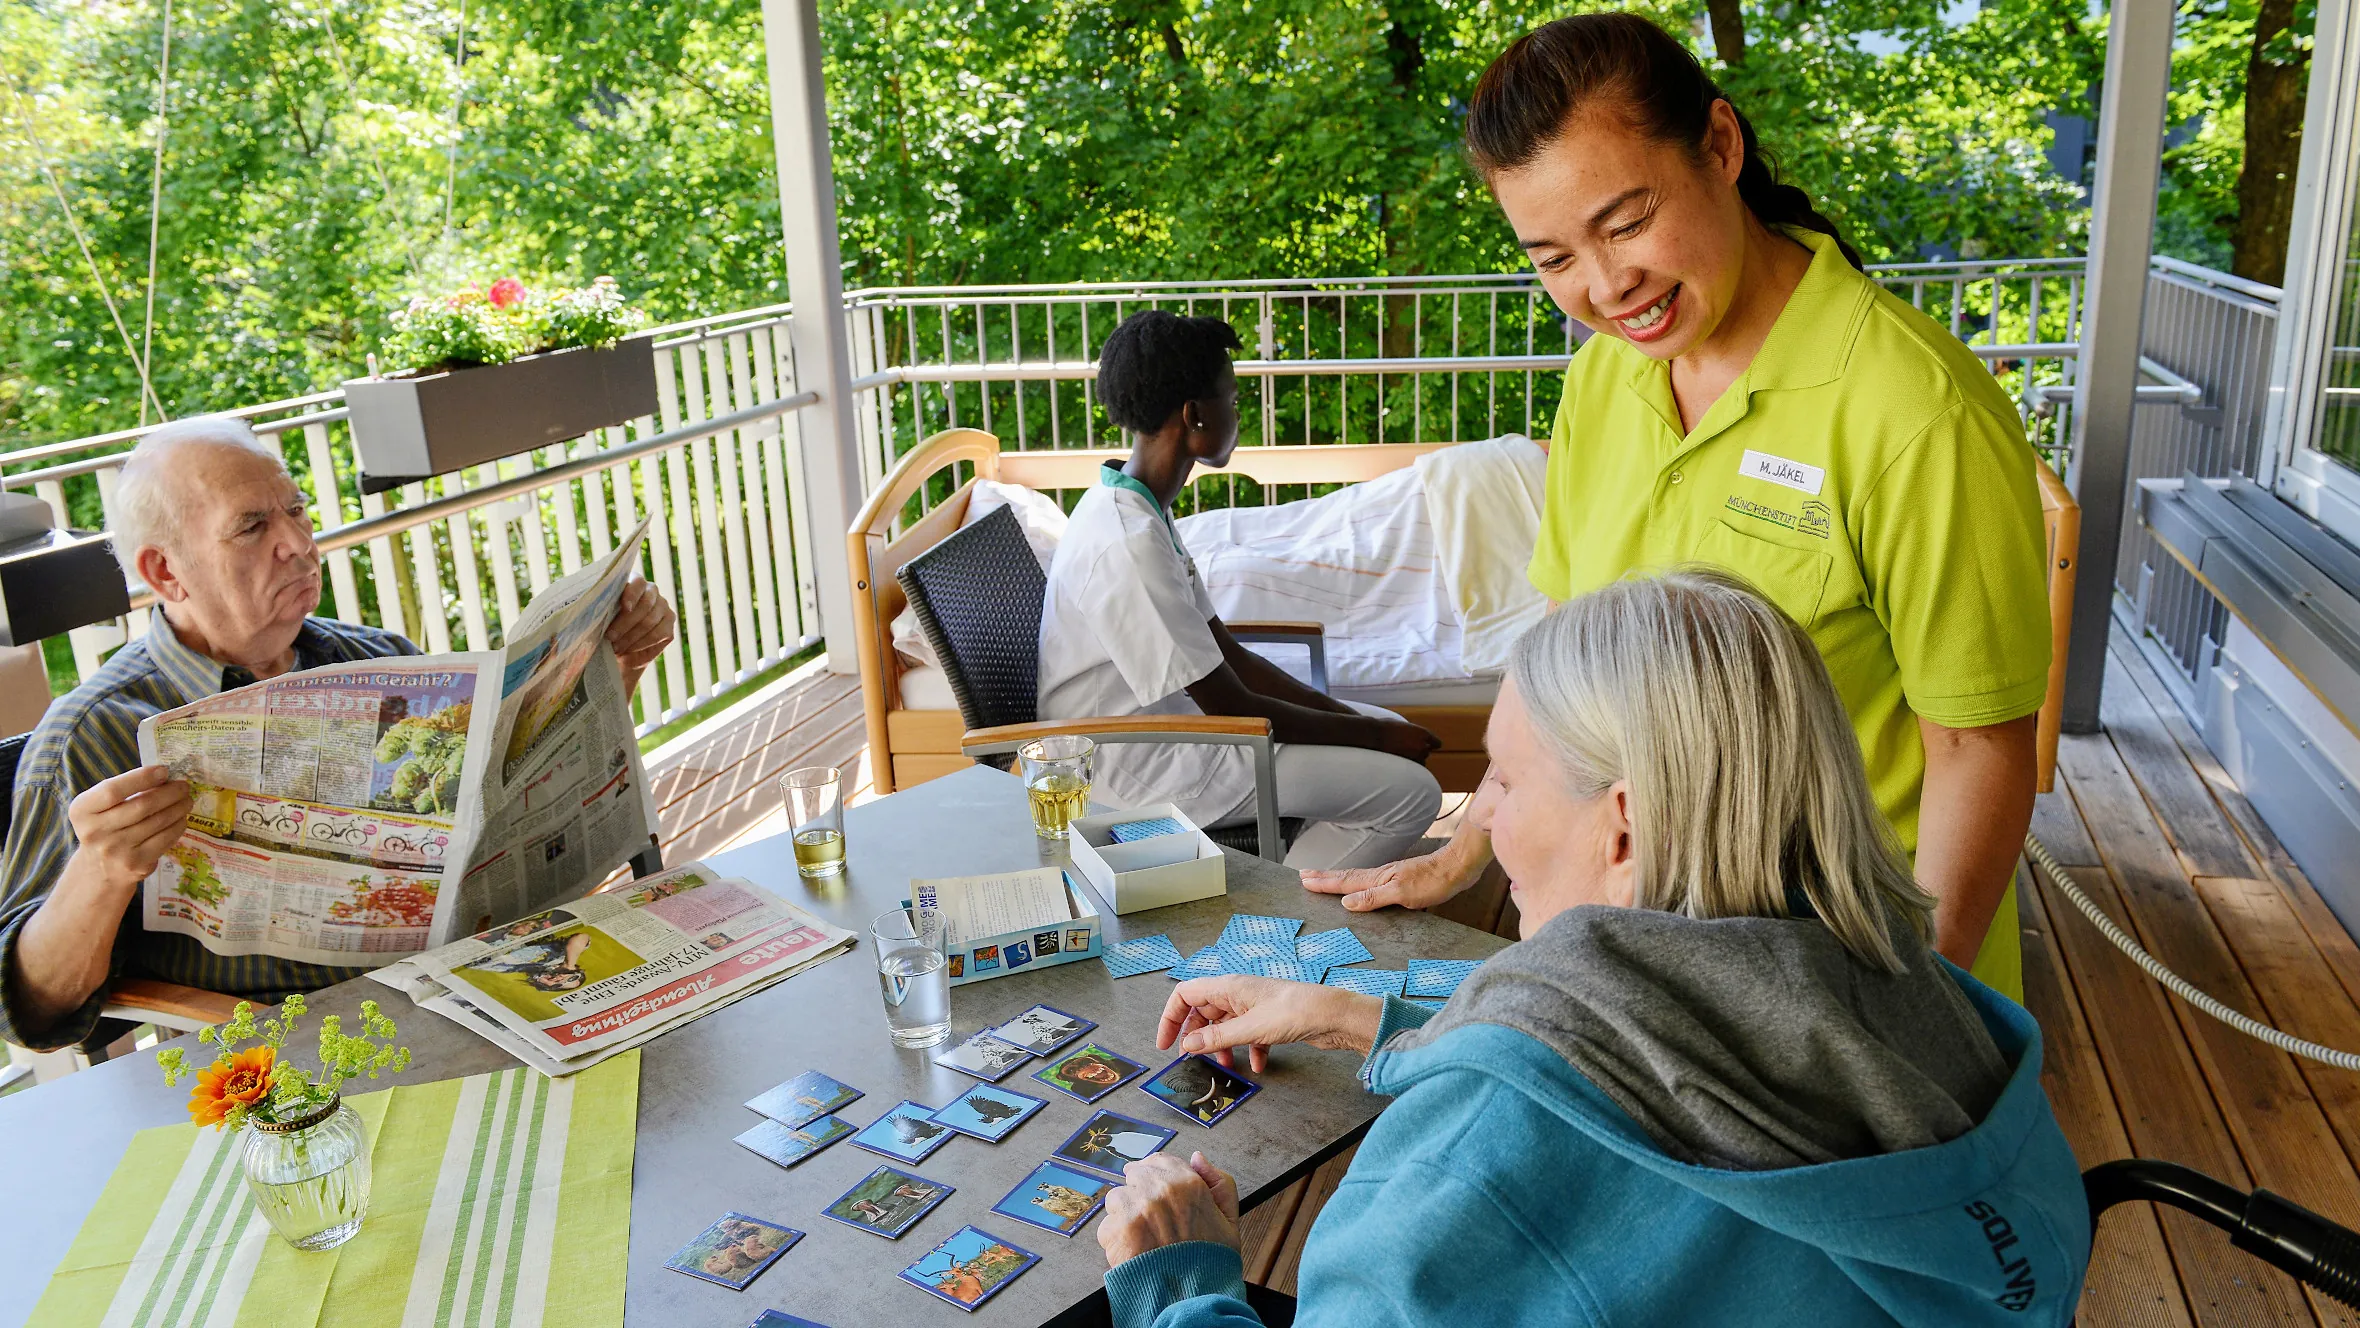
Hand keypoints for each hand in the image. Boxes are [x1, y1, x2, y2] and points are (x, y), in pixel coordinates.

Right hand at [67, 765, 191, 890]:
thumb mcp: (99, 808)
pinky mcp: (136, 864)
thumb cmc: (105, 828)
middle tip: (184, 786)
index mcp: (81, 811)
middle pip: (142, 806)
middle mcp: (94, 832)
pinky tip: (181, 818)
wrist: (99, 869)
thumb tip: (164, 776)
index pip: (112, 791)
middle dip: (169, 792)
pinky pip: (166, 838)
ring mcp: (116, 850)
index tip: (164, 770)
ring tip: (186, 800)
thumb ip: (123, 791)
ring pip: (158, 821)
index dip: (142, 778)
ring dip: (178, 807)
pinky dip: (178, 825)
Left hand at [605, 577, 676, 674]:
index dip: (631, 595)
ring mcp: (663, 606)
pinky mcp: (669, 623)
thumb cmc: (606, 625)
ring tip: (616, 647)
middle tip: (610, 637)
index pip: (637, 583)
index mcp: (634, 582)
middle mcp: (651, 591)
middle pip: (645, 605)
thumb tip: (596, 611)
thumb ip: (602, 610)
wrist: (619, 644)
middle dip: (625, 624)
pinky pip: (658, 634)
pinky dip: (641, 644)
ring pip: (650, 621)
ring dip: (631, 637)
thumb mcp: (601, 616)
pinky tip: (629, 649)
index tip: (625, 608)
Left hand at [1099, 1152, 1240, 1268]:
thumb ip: (1220, 1183)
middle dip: (1140, 1193)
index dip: (1156, 1175)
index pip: (1158, 1161)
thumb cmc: (1210, 1261)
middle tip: (1150, 1218)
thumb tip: (1198, 1158)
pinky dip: (1115, 1239)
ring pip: (1117, 1198)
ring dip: (1125, 1215)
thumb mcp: (1229, 1219)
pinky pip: (1106, 1225)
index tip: (1155, 1189)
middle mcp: (1159, 1189)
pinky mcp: (1116, 1230)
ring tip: (1143, 1237)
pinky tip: (1134, 1252)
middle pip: (1135, 1176)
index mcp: (1187, 1183)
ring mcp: (1135, 1208)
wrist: (1192, 1297)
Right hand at [1159, 974, 1382, 1073]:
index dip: (1171, 1017)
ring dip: (1222, 1047)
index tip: (1165, 1044)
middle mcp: (1238, 993)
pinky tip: (1259, 1066)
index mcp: (1228, 987)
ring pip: (1226, 1026)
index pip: (1186, 994)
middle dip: (1196, 1036)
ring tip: (1227, 1067)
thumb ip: (1216, 1037)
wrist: (1334, 1015)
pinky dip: (1249, 1051)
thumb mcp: (1250, 1028)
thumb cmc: (1295, 1012)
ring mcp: (1254, 1006)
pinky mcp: (1270, 1020)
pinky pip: (1249, 1035)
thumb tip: (1186, 1044)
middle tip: (1193, 1059)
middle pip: (1203, 1012)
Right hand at [1299, 846, 1479, 912]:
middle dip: (1324, 877)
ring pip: (1357, 878)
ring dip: (1338, 878)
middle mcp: (1381, 875)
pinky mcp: (1401, 880)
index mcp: (1378, 879)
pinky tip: (1361, 886)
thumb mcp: (1402, 894)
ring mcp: (1391, 876)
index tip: (1304, 881)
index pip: (1344, 882)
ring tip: (1324, 878)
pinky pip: (1371, 882)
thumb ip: (1373, 897)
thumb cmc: (1434, 881)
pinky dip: (1358, 883)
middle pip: (1346, 877)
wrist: (1458, 867)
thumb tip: (1346, 902)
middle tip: (1304, 876)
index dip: (1324, 883)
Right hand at [1373, 719, 1441, 763]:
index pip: (1436, 743)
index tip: (1428, 746)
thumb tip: (1415, 737)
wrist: (1374, 735)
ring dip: (1415, 759)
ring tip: (1402, 755)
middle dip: (1419, 751)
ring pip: (1421, 761)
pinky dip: (1409, 765)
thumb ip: (1413, 732)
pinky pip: (1413, 767)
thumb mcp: (1404, 725)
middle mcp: (1423, 745)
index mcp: (1424, 733)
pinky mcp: (1408, 764)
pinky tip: (1400, 761)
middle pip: (1427, 752)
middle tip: (1407, 748)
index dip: (1432, 744)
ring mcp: (1416, 756)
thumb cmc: (1386, 727)